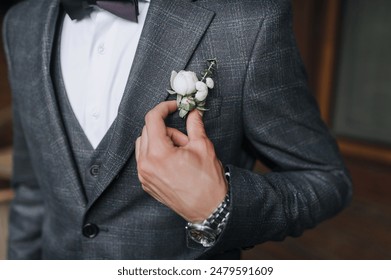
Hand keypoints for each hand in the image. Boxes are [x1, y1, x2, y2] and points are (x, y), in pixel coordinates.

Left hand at [135, 101, 227, 221]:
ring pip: (144, 144)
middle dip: (166, 128)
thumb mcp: (203, 146)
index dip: (163, 108)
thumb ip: (194, 125)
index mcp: (158, 153)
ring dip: (160, 141)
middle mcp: (146, 165)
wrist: (209, 209)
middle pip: (147, 131)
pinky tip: (173, 161)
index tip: (173, 107)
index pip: (152, 119)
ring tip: (180, 152)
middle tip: (184, 138)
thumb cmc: (207, 183)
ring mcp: (144, 176)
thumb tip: (192, 113)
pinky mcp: (147, 183)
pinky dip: (156, 154)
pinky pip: (145, 159)